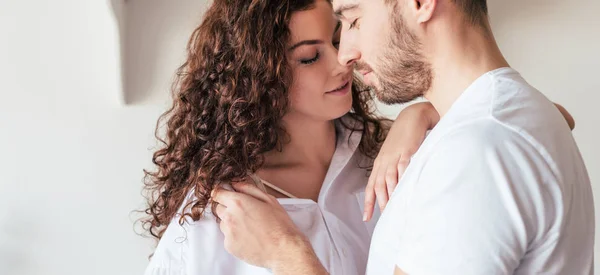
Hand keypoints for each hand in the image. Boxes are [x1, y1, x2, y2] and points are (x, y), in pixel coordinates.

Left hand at [212, 181, 321, 271]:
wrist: (283, 250)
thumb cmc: (279, 225)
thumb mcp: (269, 200)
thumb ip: (249, 189)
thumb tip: (236, 185)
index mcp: (238, 202)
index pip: (217, 193)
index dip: (221, 193)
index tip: (225, 195)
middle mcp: (229, 217)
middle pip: (218, 208)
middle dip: (227, 207)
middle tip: (244, 213)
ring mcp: (228, 233)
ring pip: (223, 223)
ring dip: (231, 222)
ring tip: (249, 227)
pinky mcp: (229, 246)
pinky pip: (227, 237)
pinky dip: (235, 236)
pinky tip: (249, 237)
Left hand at [364, 102, 438, 220]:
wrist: (412, 117)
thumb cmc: (405, 137)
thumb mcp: (395, 154)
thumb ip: (394, 170)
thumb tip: (395, 188)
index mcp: (380, 163)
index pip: (371, 186)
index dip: (368, 202)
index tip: (366, 217)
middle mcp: (384, 161)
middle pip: (378, 185)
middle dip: (380, 202)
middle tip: (384, 217)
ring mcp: (394, 156)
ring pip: (389, 178)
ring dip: (390, 194)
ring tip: (393, 208)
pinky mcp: (407, 150)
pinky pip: (403, 166)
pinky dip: (402, 178)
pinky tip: (404, 188)